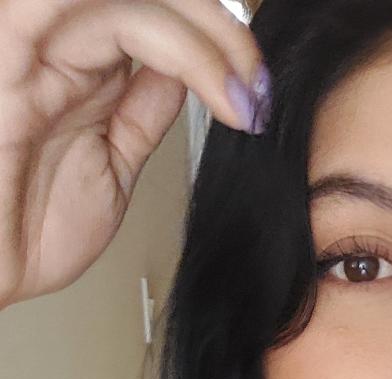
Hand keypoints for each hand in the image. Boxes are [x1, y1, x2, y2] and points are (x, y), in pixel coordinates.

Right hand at [0, 0, 269, 306]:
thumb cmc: (23, 231)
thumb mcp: (112, 167)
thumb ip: (145, 113)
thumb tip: (190, 77)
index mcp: (78, 63)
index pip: (156, 14)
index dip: (216, 40)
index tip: (254, 93)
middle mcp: (60, 41)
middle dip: (220, 29)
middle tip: (253, 84)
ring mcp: (38, 37)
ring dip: (201, 30)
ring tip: (236, 85)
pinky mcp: (15, 39)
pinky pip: (92, 5)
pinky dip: (167, 35)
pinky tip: (203, 74)